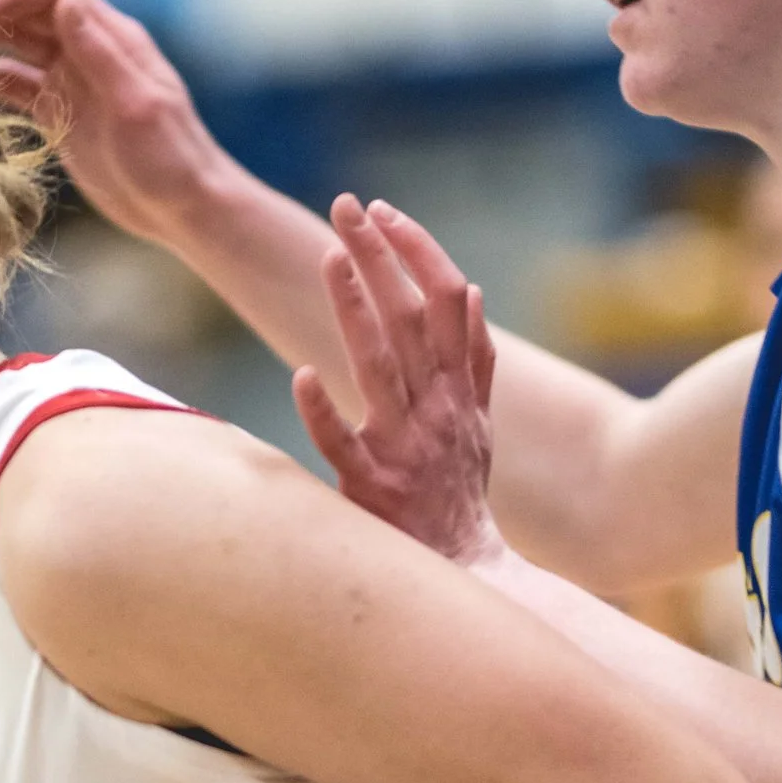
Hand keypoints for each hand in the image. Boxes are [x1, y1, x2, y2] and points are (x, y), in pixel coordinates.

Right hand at [0, 0, 228, 245]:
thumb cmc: (171, 158)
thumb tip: (65, 3)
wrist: (185, 209)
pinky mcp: (62, 116)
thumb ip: (100, 54)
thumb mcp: (136, 104)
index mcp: (113, 38)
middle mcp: (89, 53)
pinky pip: (19, 90)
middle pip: (31, 17)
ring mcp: (74, 83)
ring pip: (20, 51)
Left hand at [294, 196, 503, 569]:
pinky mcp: (374, 489)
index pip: (447, 300)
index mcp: (461, 390)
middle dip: (380, 255)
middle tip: (346, 205)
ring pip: (381, 365)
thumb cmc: (460, 498)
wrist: (468, 577)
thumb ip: (474, 361)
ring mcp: (406, 447)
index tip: (385, 211)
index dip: (417, 250)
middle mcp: (437, 409)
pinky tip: (302, 379)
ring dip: (356, 308)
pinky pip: (346, 445)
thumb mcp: (479, 423)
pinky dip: (325, 413)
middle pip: (412, 316)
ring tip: (329, 256)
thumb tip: (471, 290)